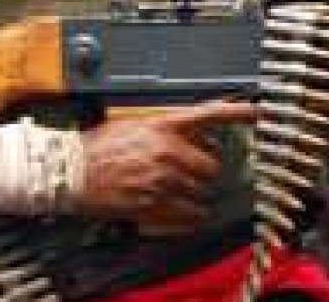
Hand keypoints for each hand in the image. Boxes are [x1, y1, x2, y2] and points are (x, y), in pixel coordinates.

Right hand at [75, 101, 255, 227]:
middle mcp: (168, 150)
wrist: (69, 170)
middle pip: (211, 166)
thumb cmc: (97, 148)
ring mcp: (163, 178)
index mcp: (163, 126)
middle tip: (190, 174)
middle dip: (204, 172)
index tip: (259, 113)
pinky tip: (185, 212)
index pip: (209, 114)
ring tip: (176, 192)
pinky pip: (188, 213)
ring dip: (194, 194)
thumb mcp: (134, 125)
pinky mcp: (154, 202)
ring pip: (200, 191)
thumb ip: (167, 129)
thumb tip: (196, 136)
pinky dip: (191, 215)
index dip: (238, 113)